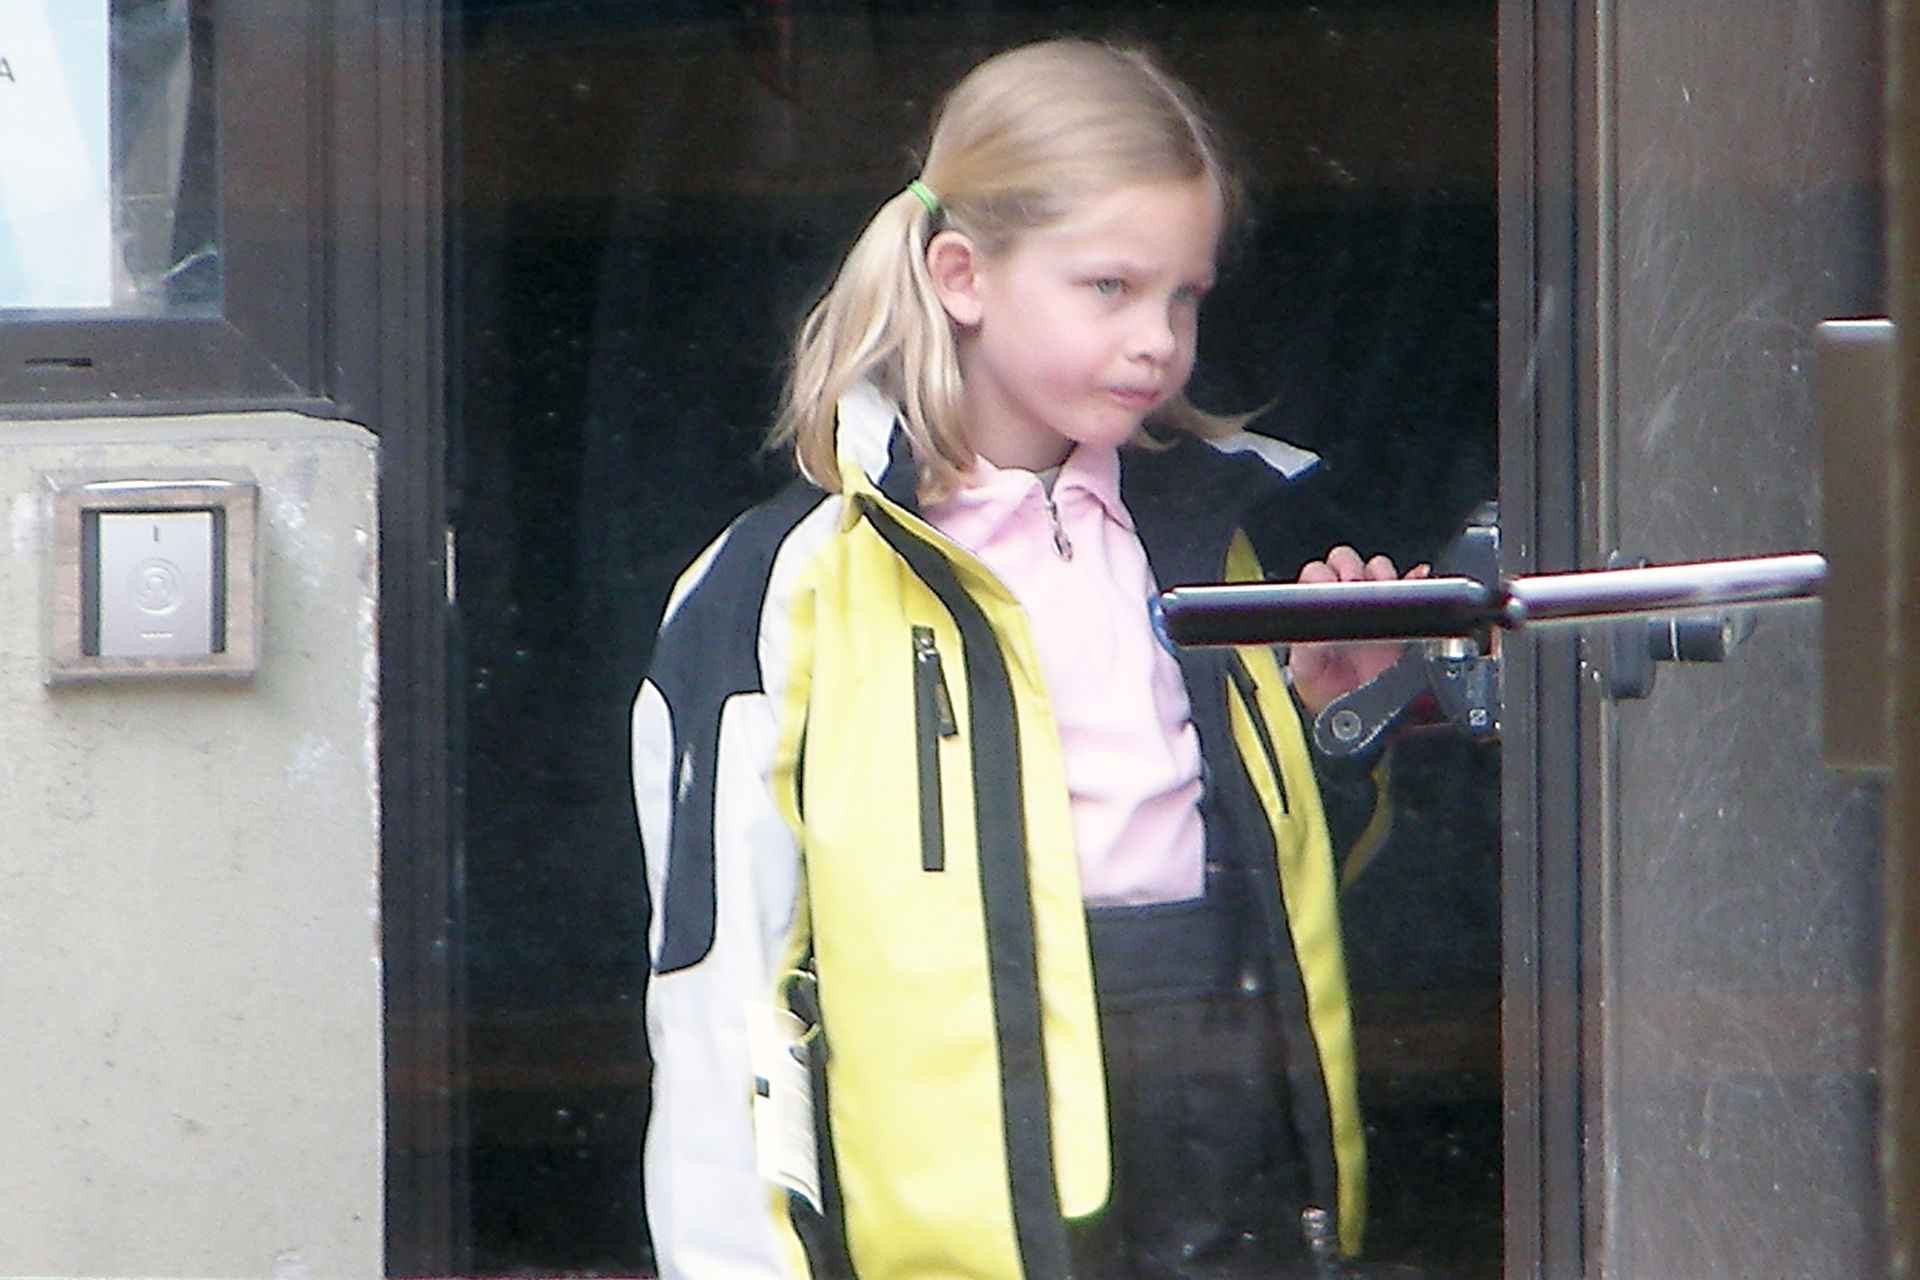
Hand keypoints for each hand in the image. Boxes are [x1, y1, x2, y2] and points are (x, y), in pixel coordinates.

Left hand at [1286, 546, 1430, 716]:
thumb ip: (1307, 646)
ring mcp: (1375, 607)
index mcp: (1316, 608)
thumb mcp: (1307, 669)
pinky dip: (1416, 579)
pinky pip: (1414, 586)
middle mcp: (1345, 602)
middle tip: (1355, 586)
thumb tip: (1314, 631)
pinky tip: (1414, 579)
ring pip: (1379, 568)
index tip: (1332, 587)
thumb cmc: (1328, 691)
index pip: (1317, 572)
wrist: (1359, 717)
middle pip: (1347, 561)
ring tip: (1381, 589)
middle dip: (1351, 568)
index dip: (1324, 574)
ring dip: (1381, 574)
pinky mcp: (1403, 616)